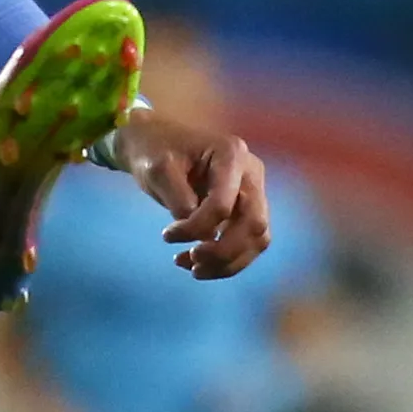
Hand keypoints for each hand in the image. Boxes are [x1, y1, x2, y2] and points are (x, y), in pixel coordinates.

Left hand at [114, 109, 269, 279]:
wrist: (156, 142)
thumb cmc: (156, 151)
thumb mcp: (158, 170)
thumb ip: (179, 201)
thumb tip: (205, 237)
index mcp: (231, 154)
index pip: (224, 204)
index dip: (197, 228)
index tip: (167, 236)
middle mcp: (251, 173)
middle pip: (254, 224)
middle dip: (223, 252)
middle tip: (191, 260)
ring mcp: (253, 191)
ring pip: (257, 239)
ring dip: (228, 262)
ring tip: (192, 269)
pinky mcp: (246, 208)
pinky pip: (247, 242)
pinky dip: (226, 260)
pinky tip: (195, 265)